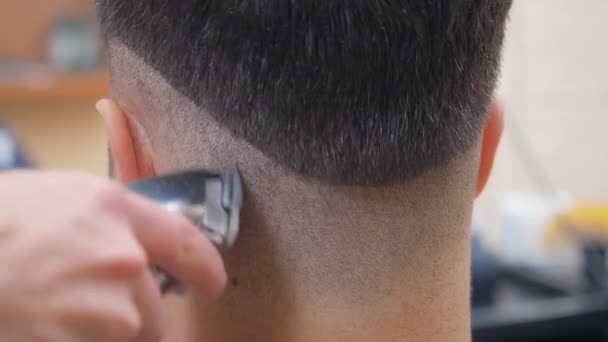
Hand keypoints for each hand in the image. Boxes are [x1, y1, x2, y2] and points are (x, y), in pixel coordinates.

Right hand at [0, 170, 226, 341]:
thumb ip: (106, 223)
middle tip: (79, 308)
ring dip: (99, 335)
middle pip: (152, 313)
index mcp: (113, 211)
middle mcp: (121, 259)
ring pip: (125, 338)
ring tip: (47, 313)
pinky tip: (39, 325)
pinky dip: (75, 340)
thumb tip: (136, 250)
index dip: (205, 267)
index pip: (186, 242)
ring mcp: (103, 310)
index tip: (212, 283)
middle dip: (127, 319)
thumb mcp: (52, 200)